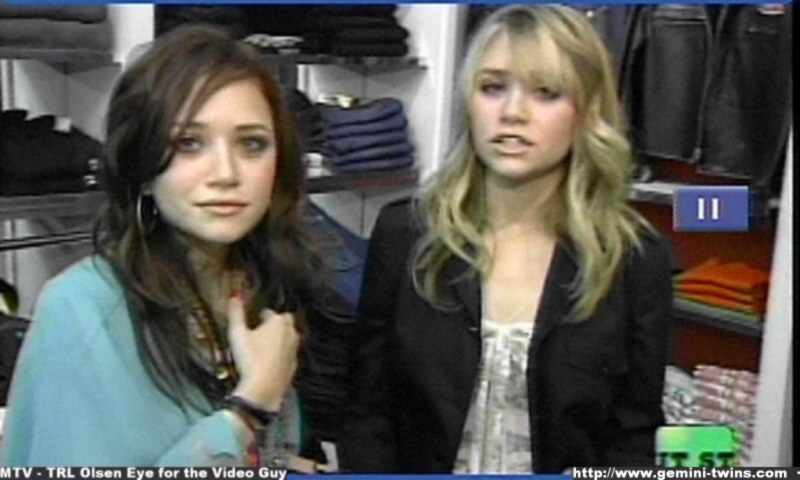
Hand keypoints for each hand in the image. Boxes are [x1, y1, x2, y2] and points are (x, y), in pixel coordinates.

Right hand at [227, 295, 300, 410]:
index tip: (250, 324)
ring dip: (278, 339)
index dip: (258, 317)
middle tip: (259, 333)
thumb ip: (236, 313)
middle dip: (273, 325)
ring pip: (288, 338)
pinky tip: (269, 362)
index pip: (268, 312)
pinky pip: (287, 354)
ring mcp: (295, 349)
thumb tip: (235, 296)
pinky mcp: (295, 365)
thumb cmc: (250, 358)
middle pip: (283, 322)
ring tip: (263, 347)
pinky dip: (280, 354)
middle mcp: (291, 332)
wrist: (264, 389)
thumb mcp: (237, 334)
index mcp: (278, 321)